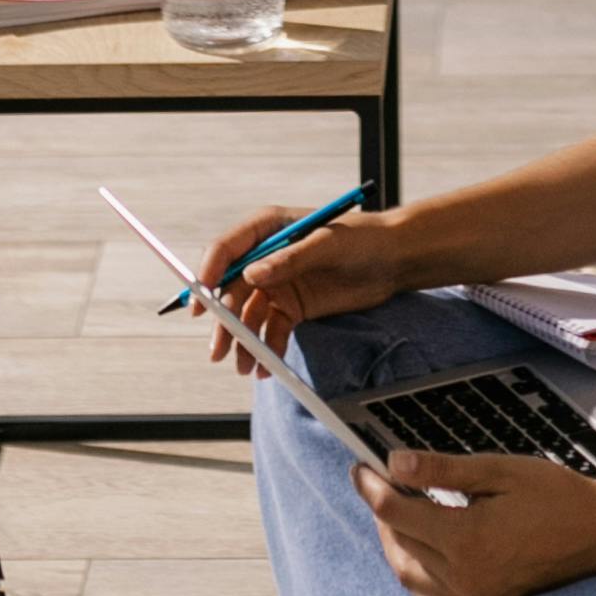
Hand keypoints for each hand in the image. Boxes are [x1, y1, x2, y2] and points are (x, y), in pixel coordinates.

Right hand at [190, 200, 406, 375]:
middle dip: (223, 320)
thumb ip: (290, 259)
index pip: (227, 249)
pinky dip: (266, 348)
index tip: (201, 301)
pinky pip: (271, 330)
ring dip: (243, 341)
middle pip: (232, 288)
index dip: (209, 273)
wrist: (393, 261)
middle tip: (219, 349)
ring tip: (244, 366)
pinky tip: (266, 367)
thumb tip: (252, 275)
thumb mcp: (327, 244)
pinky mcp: (292, 307)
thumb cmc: (363, 239)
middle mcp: (267, 257)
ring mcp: (277, 284)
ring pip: (248, 315)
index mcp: (269, 228)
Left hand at [355, 444, 595, 595]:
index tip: (360, 468)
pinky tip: (420, 548)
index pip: (396, 513)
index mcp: (467, 539)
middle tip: (379, 484)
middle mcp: (465, 577)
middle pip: (397, 547)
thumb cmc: (556, 497)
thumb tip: (393, 463)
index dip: (371, 488)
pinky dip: (415, 573)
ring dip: (394, 545)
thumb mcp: (499, 471)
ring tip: (397, 513)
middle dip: (381, 514)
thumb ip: (442, 470)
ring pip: (409, 576)